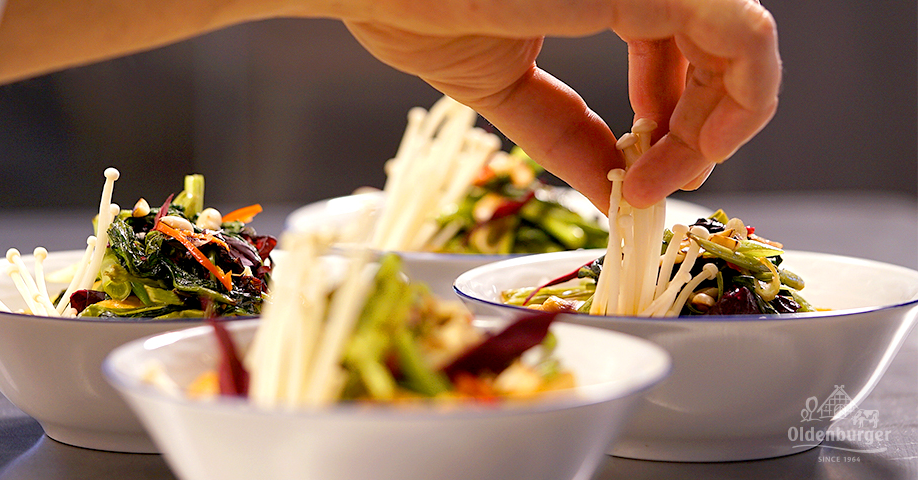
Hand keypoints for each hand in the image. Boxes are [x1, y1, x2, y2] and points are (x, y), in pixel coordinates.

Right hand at [341, 0, 779, 209]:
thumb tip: (609, 191)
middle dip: (702, 128)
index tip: (642, 176)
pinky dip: (742, 103)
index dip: (675, 115)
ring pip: (745, 45)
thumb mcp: (505, 91)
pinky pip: (744, 38)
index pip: (678, 44)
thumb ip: (565, 135)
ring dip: (724, 124)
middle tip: (662, 185)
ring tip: (677, 174)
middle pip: (717, 51)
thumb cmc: (415, 8)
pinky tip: (696, 152)